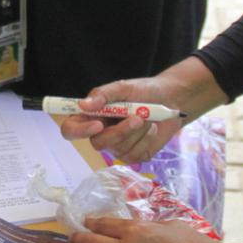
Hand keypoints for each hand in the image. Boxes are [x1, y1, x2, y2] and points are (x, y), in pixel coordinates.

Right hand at [59, 56, 228, 162]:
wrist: (171, 101)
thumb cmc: (144, 91)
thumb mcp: (124, 87)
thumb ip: (103, 94)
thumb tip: (83, 104)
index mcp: (91, 116)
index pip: (71, 129)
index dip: (78, 131)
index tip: (98, 124)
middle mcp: (100, 133)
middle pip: (97, 143)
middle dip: (119, 131)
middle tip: (137, 117)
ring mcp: (117, 147)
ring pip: (119, 148)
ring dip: (137, 132)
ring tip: (148, 116)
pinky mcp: (134, 155)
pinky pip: (134, 154)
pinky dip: (146, 139)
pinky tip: (152, 129)